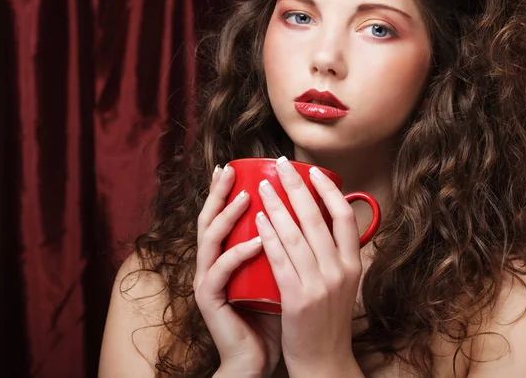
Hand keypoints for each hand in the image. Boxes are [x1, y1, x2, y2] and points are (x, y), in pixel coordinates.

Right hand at [193, 164, 281, 377]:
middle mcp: (212, 263)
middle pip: (209, 219)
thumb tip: (318, 219)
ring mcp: (207, 280)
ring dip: (229, 215)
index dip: (225, 191)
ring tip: (249, 196)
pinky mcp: (210, 300)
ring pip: (211, 239)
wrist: (257, 359)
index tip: (236, 166)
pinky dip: (240, 253)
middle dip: (219, 192)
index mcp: (225, 255)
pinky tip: (259, 241)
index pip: (222, 216)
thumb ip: (289, 249)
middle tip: (230, 169)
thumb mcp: (283, 273)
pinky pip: (222, 271)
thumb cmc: (274, 314)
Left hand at [254, 157, 362, 375]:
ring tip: (263, 186)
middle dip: (296, 186)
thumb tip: (323, 219)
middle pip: (316, 218)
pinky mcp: (297, 298)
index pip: (346, 217)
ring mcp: (319, 285)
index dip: (329, 190)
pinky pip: (279, 258)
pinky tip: (259, 219)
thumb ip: (336, 254)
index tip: (313, 172)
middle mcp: (340, 271)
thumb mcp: (343, 284)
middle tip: (281, 165)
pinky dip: (268, 235)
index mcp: (353, 265)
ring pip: (295, 234)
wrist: (323, 361)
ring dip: (276, 205)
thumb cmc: (328, 320)